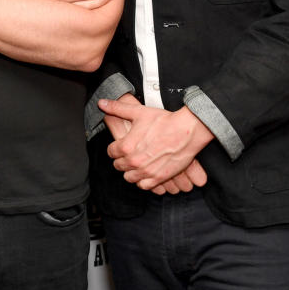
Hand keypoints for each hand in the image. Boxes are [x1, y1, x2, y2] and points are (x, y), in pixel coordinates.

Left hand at [99, 98, 213, 190]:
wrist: (187, 131)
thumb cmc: (163, 120)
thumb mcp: (138, 112)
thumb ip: (117, 108)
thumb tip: (101, 103)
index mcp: (126, 146)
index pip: (111, 152)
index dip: (115, 148)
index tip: (121, 146)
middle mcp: (134, 161)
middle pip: (119, 166)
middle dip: (122, 160)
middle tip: (130, 154)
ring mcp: (147, 171)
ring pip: (129, 177)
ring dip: (131, 171)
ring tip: (137, 164)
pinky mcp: (160, 178)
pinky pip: (144, 186)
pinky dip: (143, 181)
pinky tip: (146, 172)